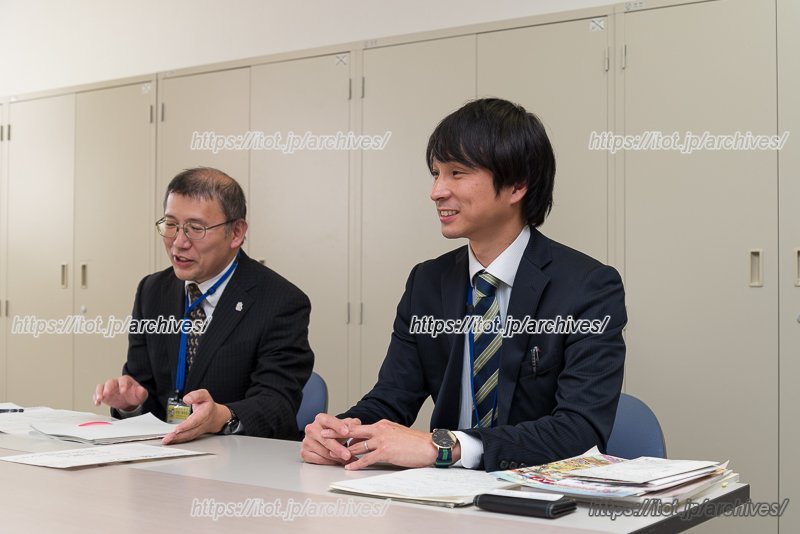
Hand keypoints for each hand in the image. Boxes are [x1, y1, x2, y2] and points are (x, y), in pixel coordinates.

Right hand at [93, 375, 147, 410]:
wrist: (129, 401)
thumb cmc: (134, 395)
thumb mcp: (141, 394)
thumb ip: (141, 392)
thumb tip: (141, 390)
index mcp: (125, 381)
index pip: (123, 380)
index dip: (123, 384)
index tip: (123, 391)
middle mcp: (116, 383)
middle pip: (110, 382)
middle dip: (108, 387)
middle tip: (107, 393)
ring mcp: (108, 388)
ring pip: (101, 386)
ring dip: (99, 392)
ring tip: (100, 399)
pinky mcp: (103, 395)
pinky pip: (97, 394)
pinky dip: (95, 398)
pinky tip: (97, 403)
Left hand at [162, 389, 229, 444]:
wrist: (216, 416)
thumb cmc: (208, 405)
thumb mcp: (204, 395)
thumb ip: (196, 395)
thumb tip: (186, 399)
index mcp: (206, 413)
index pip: (196, 420)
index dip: (187, 425)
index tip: (177, 429)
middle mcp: (203, 424)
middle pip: (191, 431)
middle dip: (179, 435)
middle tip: (168, 438)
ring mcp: (199, 430)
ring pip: (189, 436)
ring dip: (177, 439)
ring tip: (167, 440)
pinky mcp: (195, 434)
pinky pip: (187, 438)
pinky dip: (179, 440)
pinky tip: (171, 441)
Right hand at [300, 413, 361, 465]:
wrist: (326, 438)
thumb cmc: (335, 431)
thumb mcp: (345, 425)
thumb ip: (352, 423)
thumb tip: (357, 424)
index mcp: (320, 418)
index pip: (329, 420)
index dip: (338, 426)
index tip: (346, 432)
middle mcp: (311, 428)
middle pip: (324, 439)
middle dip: (338, 448)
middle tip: (347, 454)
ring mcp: (307, 441)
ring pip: (322, 451)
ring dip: (335, 457)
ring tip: (346, 460)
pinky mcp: (305, 452)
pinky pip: (317, 459)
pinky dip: (329, 462)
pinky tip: (336, 461)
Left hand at [341, 420, 458, 470]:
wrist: (429, 446)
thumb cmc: (415, 442)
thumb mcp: (396, 434)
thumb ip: (383, 436)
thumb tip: (371, 442)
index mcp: (382, 424)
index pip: (359, 427)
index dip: (344, 428)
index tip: (331, 428)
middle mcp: (380, 430)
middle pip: (353, 431)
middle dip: (336, 433)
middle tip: (322, 434)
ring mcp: (383, 440)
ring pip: (358, 446)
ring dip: (344, 451)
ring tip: (331, 454)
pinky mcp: (387, 452)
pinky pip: (368, 458)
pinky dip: (357, 463)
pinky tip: (349, 466)